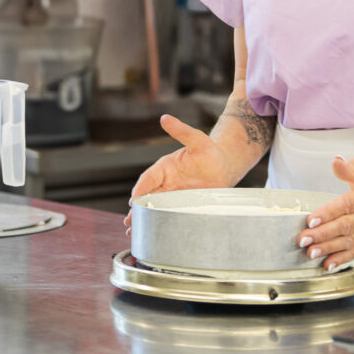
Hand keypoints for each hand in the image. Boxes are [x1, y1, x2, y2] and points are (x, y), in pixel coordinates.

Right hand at [123, 114, 234, 232]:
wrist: (225, 166)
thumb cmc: (211, 151)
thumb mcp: (197, 140)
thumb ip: (181, 131)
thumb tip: (165, 118)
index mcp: (164, 167)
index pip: (147, 179)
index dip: (140, 190)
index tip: (134, 202)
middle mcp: (165, 182)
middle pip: (146, 197)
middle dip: (136, 211)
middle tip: (129, 223)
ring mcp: (172, 195)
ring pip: (154, 209)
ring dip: (143, 220)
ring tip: (132, 233)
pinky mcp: (181, 205)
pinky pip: (167, 215)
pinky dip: (158, 224)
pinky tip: (152, 235)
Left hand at [297, 156, 353, 269]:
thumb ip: (350, 167)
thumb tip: (337, 162)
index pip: (348, 205)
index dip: (329, 213)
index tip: (311, 220)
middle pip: (347, 226)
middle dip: (323, 234)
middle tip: (304, 239)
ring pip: (350, 241)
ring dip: (329, 248)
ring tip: (311, 252)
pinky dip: (341, 259)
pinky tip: (328, 264)